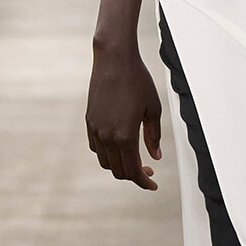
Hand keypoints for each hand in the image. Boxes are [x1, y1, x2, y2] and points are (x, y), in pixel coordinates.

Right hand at [86, 46, 162, 188]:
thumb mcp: (153, 109)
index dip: (143, 182)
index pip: (133, 171)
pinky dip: (108, 154)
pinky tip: (120, 146)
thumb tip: (155, 157)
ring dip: (120, 166)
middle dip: (134, 175)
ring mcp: (95, 130)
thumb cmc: (137, 81)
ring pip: (106, 162)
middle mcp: (107, 137)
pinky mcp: (89, 122)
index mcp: (125, 136)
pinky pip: (96, 148)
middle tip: (148, 171)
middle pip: (118, 171)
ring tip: (135, 159)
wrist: (114, 61)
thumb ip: (154, 136)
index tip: (153, 185)